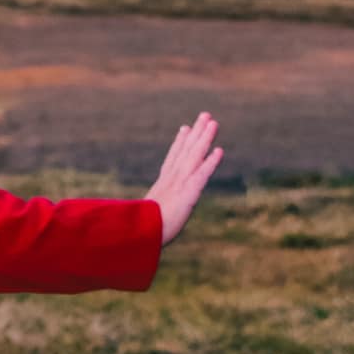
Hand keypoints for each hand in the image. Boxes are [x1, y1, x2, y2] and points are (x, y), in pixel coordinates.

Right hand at [146, 112, 223, 245]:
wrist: (138, 238)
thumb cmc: (138, 232)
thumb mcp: (142, 219)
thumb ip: (145, 213)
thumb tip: (133, 220)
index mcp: (161, 186)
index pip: (172, 160)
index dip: (179, 143)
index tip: (185, 128)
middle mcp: (170, 181)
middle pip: (186, 152)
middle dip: (196, 133)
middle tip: (205, 115)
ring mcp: (179, 185)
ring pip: (194, 157)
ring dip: (204, 139)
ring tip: (213, 122)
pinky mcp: (187, 195)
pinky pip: (201, 175)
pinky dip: (210, 163)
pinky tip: (220, 151)